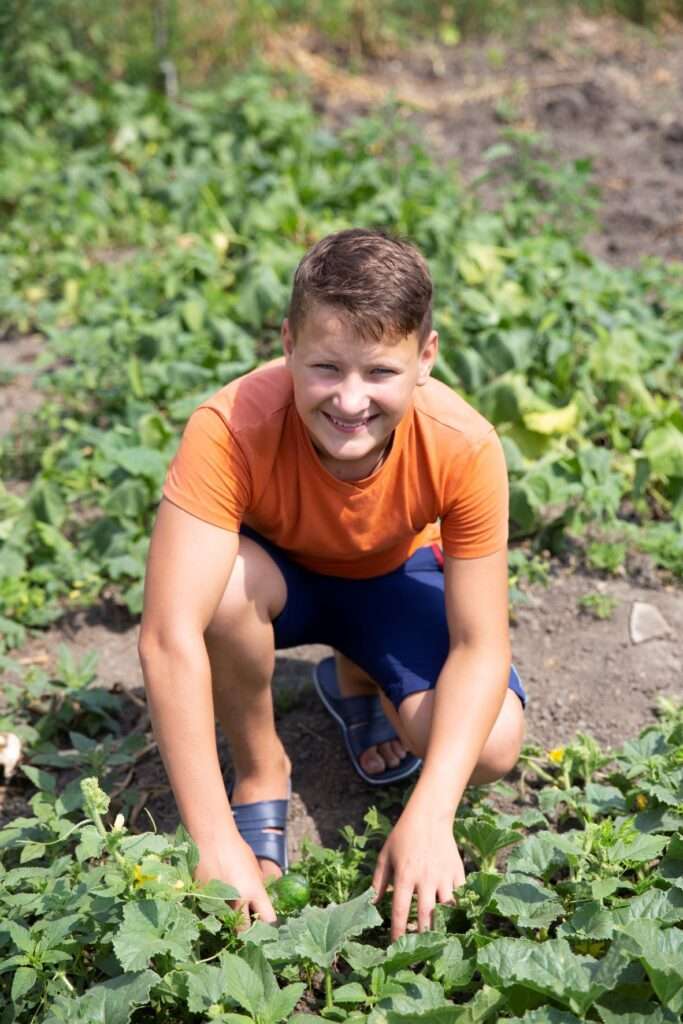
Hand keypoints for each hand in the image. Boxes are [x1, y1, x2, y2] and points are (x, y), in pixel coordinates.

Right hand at [195, 836, 276, 929]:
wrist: (211, 837)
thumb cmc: (235, 848)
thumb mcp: (253, 866)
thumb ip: (257, 886)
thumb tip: (261, 900)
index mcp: (254, 891)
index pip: (267, 919)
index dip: (266, 921)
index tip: (263, 918)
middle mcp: (238, 901)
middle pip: (244, 929)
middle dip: (245, 926)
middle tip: (244, 918)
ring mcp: (219, 903)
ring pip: (226, 923)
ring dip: (228, 919)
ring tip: (227, 906)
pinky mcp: (202, 901)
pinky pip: (211, 913)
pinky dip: (213, 910)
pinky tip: (214, 899)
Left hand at [372, 810, 464, 940]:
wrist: (429, 816)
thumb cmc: (403, 836)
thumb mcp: (385, 855)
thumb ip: (378, 881)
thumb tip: (371, 904)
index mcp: (405, 875)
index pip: (400, 910)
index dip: (397, 931)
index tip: (394, 946)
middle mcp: (425, 878)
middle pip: (425, 915)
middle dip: (421, 935)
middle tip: (418, 948)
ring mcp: (444, 876)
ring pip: (446, 909)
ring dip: (441, 925)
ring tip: (436, 937)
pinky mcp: (458, 872)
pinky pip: (460, 896)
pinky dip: (457, 908)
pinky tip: (453, 917)